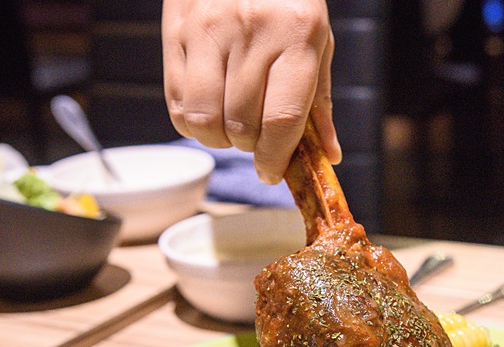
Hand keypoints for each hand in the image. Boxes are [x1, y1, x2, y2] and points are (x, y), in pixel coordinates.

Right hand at [162, 0, 339, 183]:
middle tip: (258, 141)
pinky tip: (209, 110)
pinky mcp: (175, 32)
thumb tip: (327, 156)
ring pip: (205, 121)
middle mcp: (251, 31)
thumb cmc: (287, 0)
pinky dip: (193, 123)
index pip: (281, 119)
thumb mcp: (316, 41)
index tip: (272, 172)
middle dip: (251, 148)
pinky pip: (177, 103)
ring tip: (232, 126)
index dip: (275, 158)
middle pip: (242, 125)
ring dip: (219, 140)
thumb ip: (319, 101)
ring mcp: (208, 31)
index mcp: (297, 34)